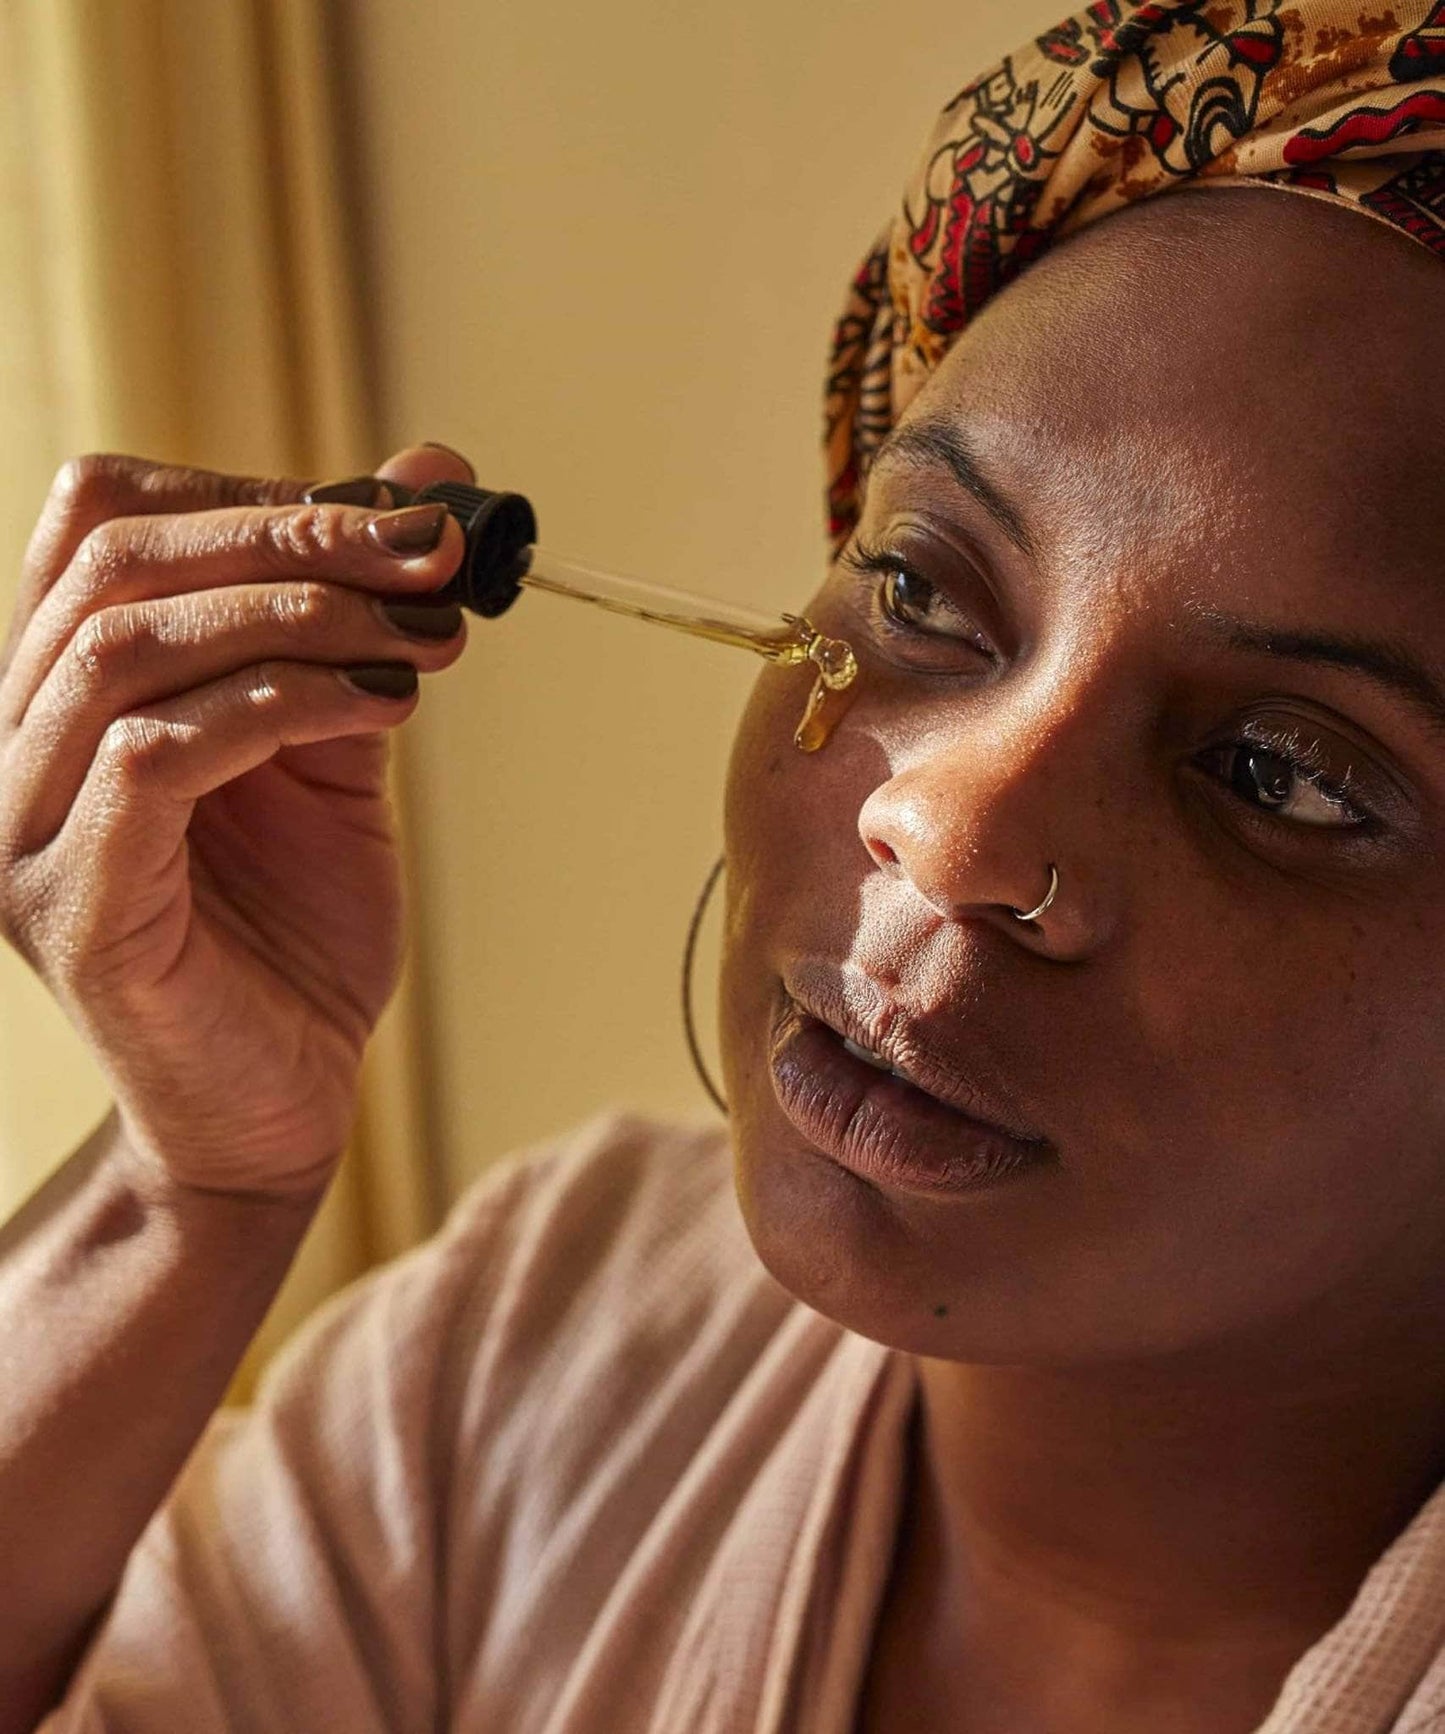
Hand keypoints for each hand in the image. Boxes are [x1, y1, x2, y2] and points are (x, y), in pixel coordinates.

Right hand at [0, 445, 471, 1198]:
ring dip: (299, 616)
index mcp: (65, 687)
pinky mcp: (69, 905)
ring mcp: (22, 825)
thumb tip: (429, 473)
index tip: (392, 512)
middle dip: (292, 533)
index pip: (104, 518)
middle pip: (116, 561)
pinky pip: (154, 758)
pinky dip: (282, 706)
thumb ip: (355, 621)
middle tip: (429, 552)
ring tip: (421, 637)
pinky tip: (383, 708)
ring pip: (128, 646)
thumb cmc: (296, 930)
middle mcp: (14, 741)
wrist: (278, 1105)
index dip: (249, 488)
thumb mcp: (333, 745)